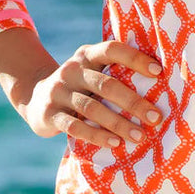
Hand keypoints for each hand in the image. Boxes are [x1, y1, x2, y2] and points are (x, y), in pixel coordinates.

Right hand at [17, 39, 163, 143]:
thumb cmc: (79, 85)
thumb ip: (114, 73)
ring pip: (92, 108)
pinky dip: (96, 135)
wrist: (34, 97)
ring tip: (140, 136)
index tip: (158, 72)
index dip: (135, 58)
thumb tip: (160, 85)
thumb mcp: (92, 72)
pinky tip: (115, 143)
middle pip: (106, 84)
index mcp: (87, 55)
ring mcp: (59, 91)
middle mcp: (72, 70)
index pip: (112, 50)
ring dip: (119, 123)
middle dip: (134, 102)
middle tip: (156, 117)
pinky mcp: (50, 114)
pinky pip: (75, 126)